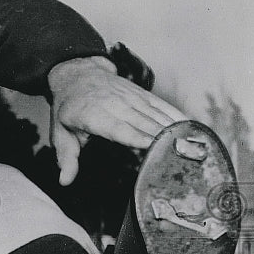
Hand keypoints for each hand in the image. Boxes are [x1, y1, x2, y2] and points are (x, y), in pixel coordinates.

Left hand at [47, 56, 187, 185]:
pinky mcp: (141, 94)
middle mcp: (115, 105)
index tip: (153, 147)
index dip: (136, 137)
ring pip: (155, 114)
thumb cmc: (70, 107)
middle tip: (181, 155)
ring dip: (174, 128)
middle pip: (142, 123)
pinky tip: (192, 127)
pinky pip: (162, 105)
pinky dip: (177, 116)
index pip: (118, 128)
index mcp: (94, 115)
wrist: (78, 73)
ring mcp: (130, 97)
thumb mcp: (60, 132)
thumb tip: (64, 180)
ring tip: (193, 144)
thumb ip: (66, 157)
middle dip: (161, 138)